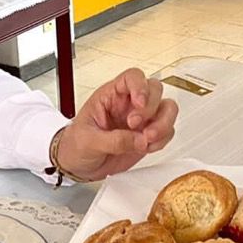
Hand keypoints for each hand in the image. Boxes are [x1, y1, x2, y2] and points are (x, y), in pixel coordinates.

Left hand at [53, 68, 177, 180]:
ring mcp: (141, 119)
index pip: (132, 77)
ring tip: (148, 139)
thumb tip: (138, 139)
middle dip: (152, 108)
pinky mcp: (147, 135)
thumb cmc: (75, 144)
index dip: (140, 86)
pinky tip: (147, 147)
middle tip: (137, 126)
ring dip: (163, 123)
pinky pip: (166, 131)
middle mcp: (129, 104)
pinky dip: (162, 139)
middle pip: (155, 89)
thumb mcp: (88, 140)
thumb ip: (113, 140)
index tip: (139, 103)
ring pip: (166, 108)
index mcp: (111, 95)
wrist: (77, 165)